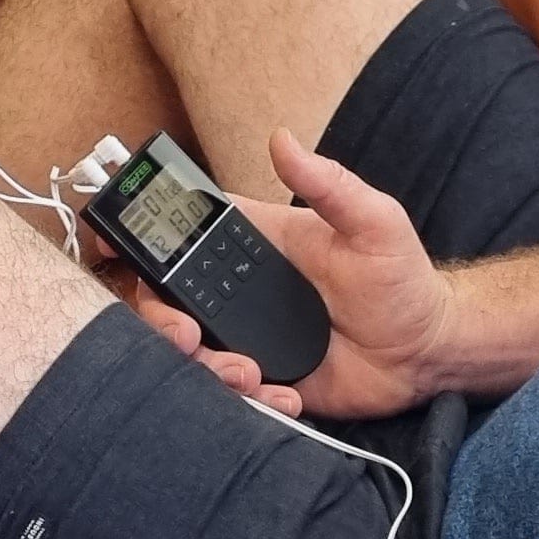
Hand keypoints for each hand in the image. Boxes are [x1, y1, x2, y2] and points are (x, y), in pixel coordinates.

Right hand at [128, 128, 455, 419]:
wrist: (425, 351)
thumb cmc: (402, 279)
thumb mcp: (374, 221)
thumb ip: (329, 183)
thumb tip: (282, 139)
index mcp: (257, 244)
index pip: (185, 233)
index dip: (141, 237)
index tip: (112, 245)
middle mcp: (241, 289)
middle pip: (168, 300)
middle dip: (161, 320)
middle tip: (185, 335)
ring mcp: (247, 336)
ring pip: (190, 352)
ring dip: (204, 366)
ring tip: (248, 373)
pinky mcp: (264, 378)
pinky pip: (229, 393)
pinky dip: (245, 400)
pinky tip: (283, 394)